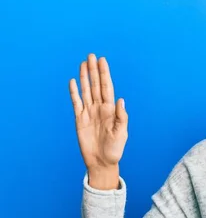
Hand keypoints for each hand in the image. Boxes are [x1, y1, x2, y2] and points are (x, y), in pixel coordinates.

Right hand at [68, 54, 127, 170]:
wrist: (102, 162)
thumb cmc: (115, 149)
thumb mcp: (121, 133)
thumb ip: (122, 117)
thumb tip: (121, 100)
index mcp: (111, 110)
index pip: (107, 88)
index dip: (104, 74)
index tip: (102, 61)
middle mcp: (100, 108)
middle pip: (95, 85)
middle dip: (94, 71)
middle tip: (91, 55)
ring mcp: (89, 112)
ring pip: (85, 91)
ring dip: (84, 77)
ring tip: (83, 63)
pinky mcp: (79, 119)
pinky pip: (76, 103)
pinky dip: (74, 92)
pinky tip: (72, 81)